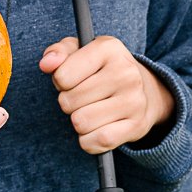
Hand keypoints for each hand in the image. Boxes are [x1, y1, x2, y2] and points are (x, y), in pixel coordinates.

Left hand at [39, 36, 174, 153]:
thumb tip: (46, 64)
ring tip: (90, 110)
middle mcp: (126, 73)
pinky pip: (96, 142)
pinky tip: (97, 128)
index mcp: (109, 49)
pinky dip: (89, 140)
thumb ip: (58, 53)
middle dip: (68, 102)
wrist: (145, 91)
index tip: (72, 79)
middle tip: (82, 97)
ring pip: (80, 123)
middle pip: (69, 101)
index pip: (62, 76)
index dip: (60, 81)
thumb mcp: (80, 51)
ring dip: (78, 122)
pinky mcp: (136, 126)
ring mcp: (134, 101)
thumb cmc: (102, 69)